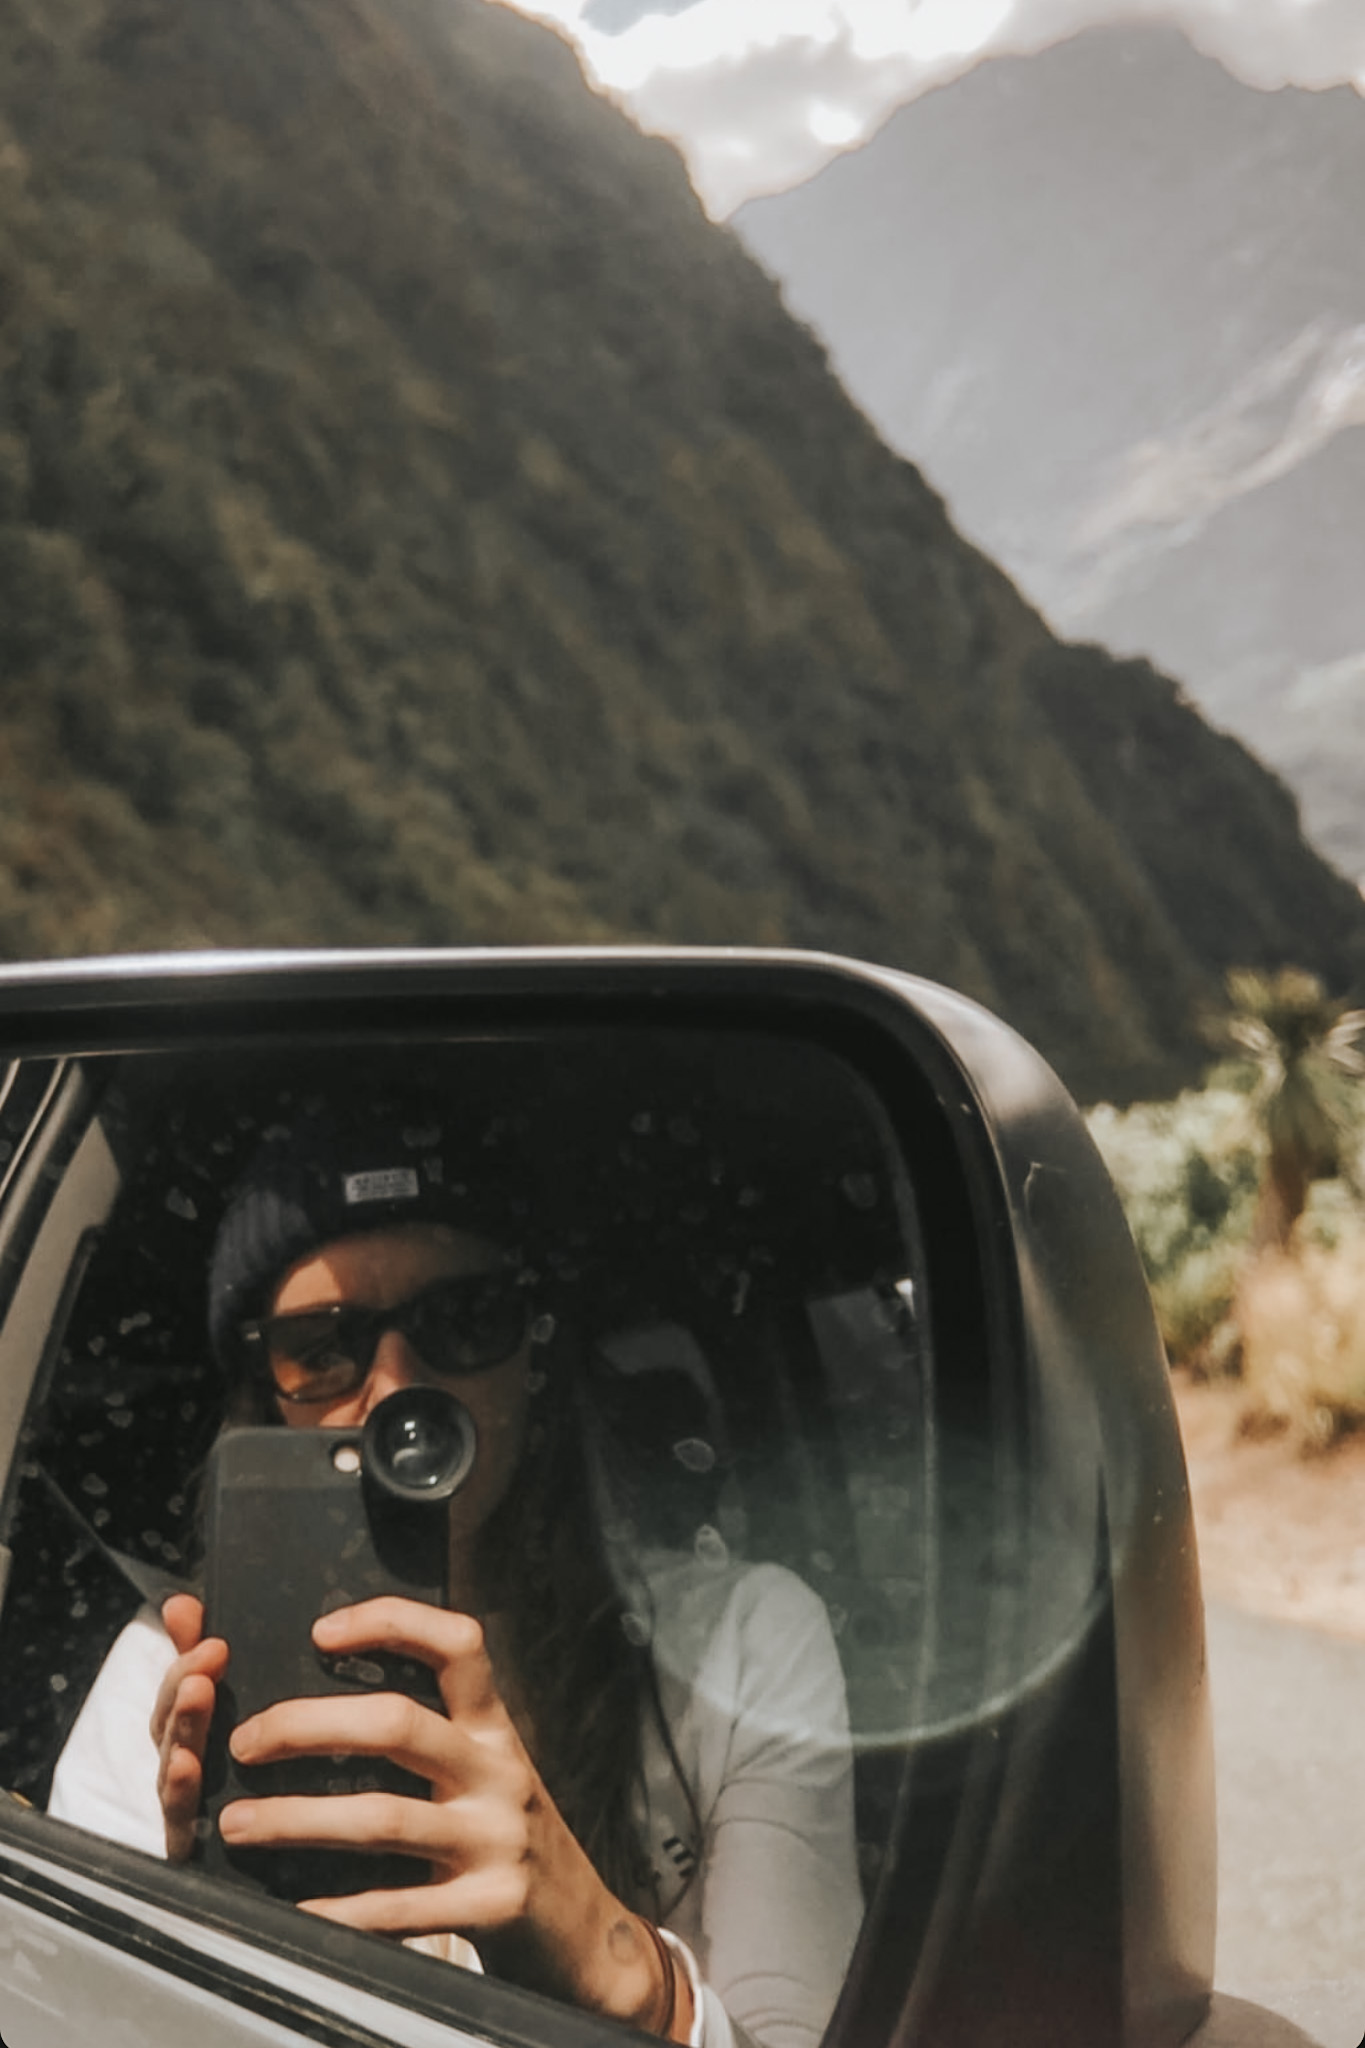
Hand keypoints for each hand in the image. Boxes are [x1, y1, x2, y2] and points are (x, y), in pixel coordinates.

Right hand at [150, 1593, 229, 1862]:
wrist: (280, 1864)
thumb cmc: (247, 1775)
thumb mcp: (225, 1703)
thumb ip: (197, 1657)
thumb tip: (180, 1603)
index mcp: (193, 1731)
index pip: (178, 1691)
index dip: (185, 1662)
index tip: (211, 1635)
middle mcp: (184, 1767)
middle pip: (170, 1725)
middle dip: (182, 1689)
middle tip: (204, 1663)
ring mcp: (186, 1807)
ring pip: (173, 1763)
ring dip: (182, 1727)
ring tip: (197, 1696)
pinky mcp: (194, 1848)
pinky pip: (181, 1820)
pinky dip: (179, 1792)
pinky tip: (185, 1767)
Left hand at [217, 1597, 691, 2036]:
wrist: (583, 1927)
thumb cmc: (507, 1836)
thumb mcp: (486, 1769)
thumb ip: (432, 1736)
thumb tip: (331, 1700)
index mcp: (494, 1727)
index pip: (457, 1644)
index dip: (391, 1622)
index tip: (321, 1631)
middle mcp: (498, 1771)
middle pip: (399, 1723)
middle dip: (308, 1725)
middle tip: (246, 1741)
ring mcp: (496, 1839)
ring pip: (385, 1818)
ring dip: (298, 1818)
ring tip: (238, 1823)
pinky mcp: (490, 1905)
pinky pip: (400, 1906)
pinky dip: (338, 1910)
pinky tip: (292, 1912)